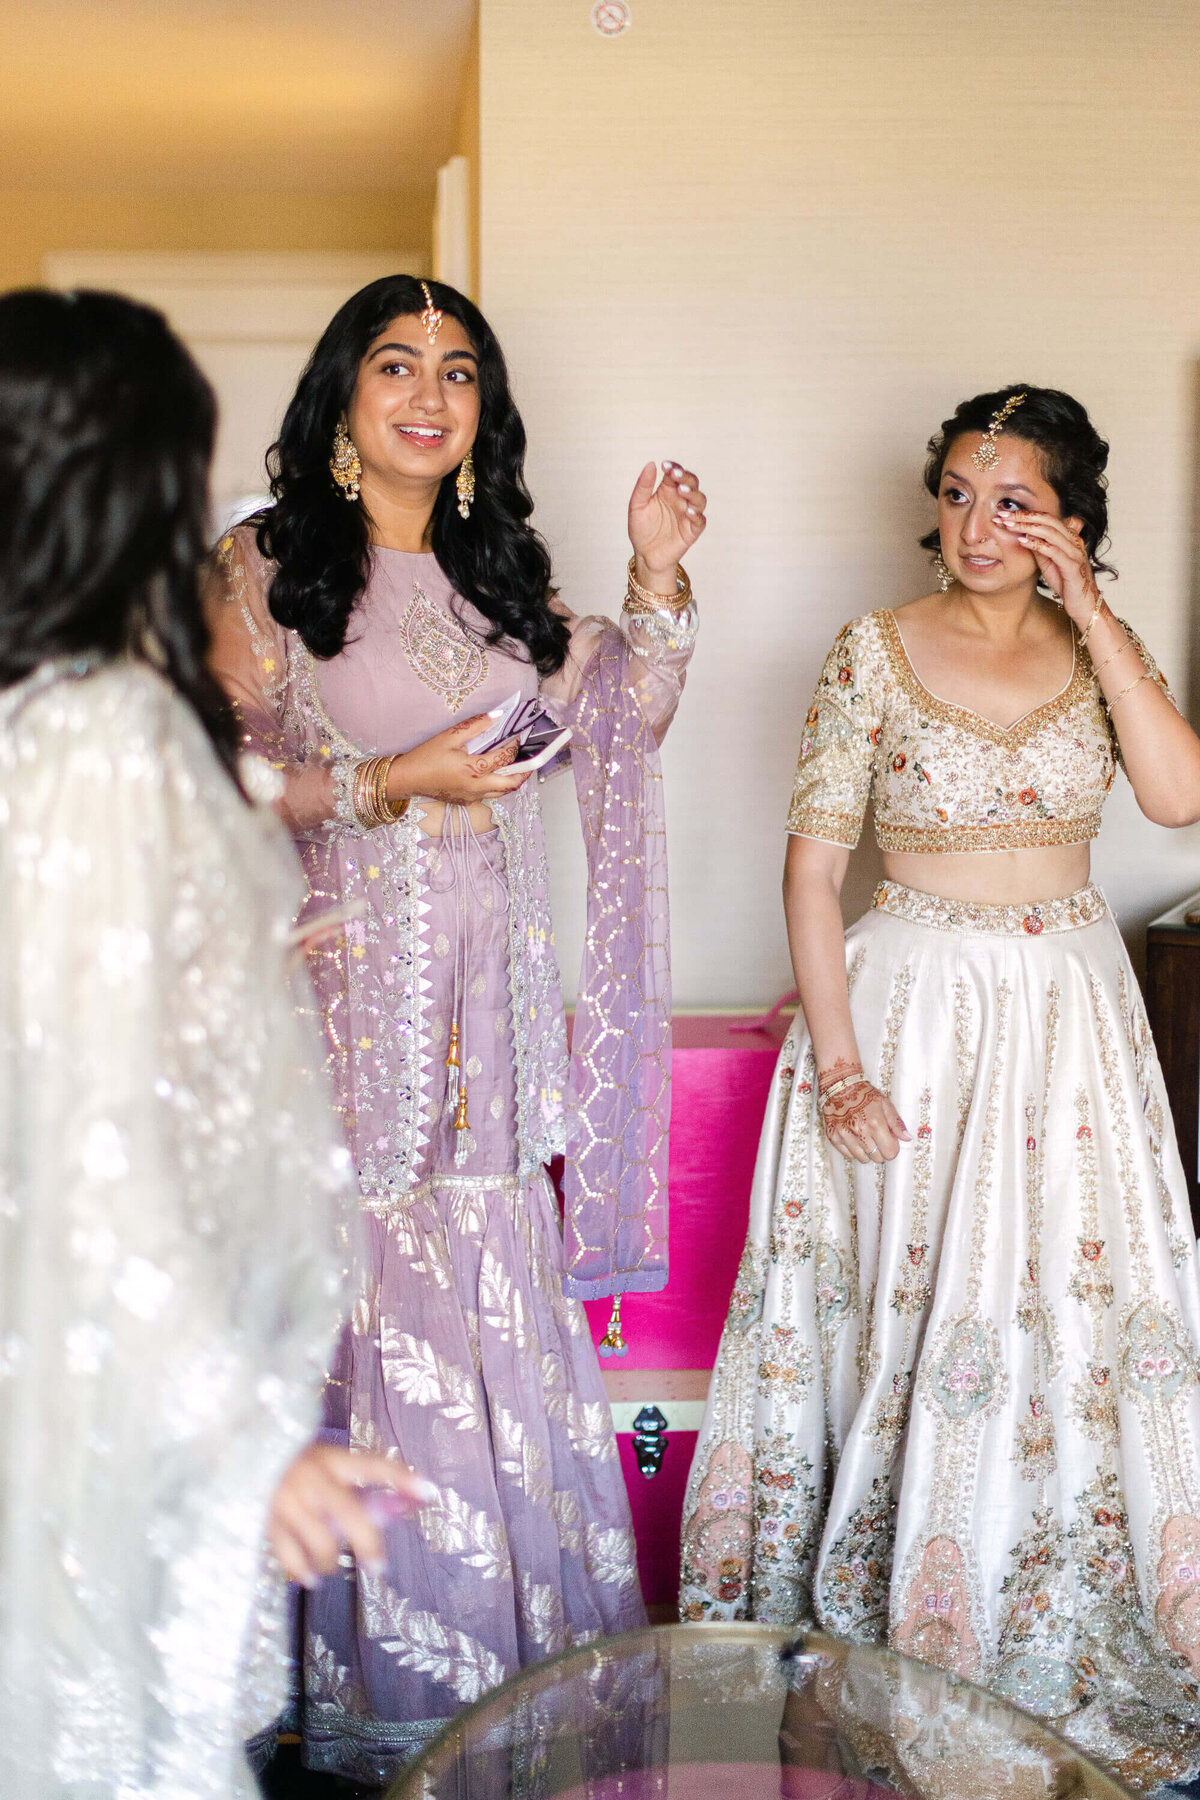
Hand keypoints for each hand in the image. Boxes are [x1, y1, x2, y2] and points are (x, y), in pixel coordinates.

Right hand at [268, 1443, 436, 1586]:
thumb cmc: (298, 1465)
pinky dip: (304, 1572)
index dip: (402, 1478)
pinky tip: (311, 1577)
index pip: (374, 1466)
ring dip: (332, 1561)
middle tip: (379, 1567)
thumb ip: (365, 1485)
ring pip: (322, 1542)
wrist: (244, 1457)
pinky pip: (290, 1556)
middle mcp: (312, 1478)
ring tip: (332, 1564)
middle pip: (350, 1514)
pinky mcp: (267, 1521)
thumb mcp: (331, 1465)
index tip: (430, 1492)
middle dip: (368, 1543)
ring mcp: (288, 1500)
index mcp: (332, 1459)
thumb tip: (410, 1503)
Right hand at [388, 714, 532, 804]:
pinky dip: (498, 785)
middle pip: (512, 784)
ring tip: (517, 767)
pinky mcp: (467, 801)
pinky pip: (490, 795)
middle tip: (530, 759)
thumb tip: (498, 715)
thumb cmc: (426, 757)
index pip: (505, 758)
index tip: (520, 736)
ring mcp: (472, 797)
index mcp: (473, 769)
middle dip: (525, 772)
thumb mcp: (449, 736)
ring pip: (503, 793)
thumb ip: (476, 725)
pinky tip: (496, 773)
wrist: (407, 779)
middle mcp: (476, 787)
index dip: (515, 746)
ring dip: (513, 780)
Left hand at [628, 459, 706, 583]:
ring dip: (693, 493)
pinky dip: (696, 514)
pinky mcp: (693, 530)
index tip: (666, 466)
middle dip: (685, 477)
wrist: (646, 555)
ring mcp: (688, 514)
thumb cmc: (641, 529)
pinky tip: (688, 511)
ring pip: (699, 499)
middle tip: (676, 475)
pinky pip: (700, 520)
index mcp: (668, 490)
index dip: (673, 468)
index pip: (675, 474)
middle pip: (691, 482)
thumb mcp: (637, 506)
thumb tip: (651, 464)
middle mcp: (680, 499)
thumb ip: (643, 486)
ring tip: (682, 491)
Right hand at [820, 1079, 908, 1164]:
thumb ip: (897, 1123)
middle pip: (877, 1158)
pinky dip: (853, 1150)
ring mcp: (845, 1135)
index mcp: (875, 1123)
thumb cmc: (863, 1094)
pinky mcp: (833, 1137)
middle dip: (881, 1150)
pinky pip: (848, 1155)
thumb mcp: (885, 1104)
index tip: (890, 1142)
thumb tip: (907, 1138)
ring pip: (863, 1159)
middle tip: (877, 1138)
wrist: (839, 1086)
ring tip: (865, 1137)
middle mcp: (859, 1131)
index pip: (890, 1152)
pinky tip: (854, 1137)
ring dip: (867, 1151)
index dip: (892, 1148)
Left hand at [993, 509, 1100, 627]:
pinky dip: (1037, 544)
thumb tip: (1022, 535)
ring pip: (1050, 532)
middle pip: (1048, 520)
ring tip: (1008, 525)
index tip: (1004, 513)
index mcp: (1069, 537)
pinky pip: (1054, 551)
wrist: (1083, 604)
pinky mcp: (1073, 566)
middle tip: (1002, 514)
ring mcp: (1075, 552)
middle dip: (1023, 516)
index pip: (1046, 518)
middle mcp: (1074, 541)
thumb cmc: (1066, 583)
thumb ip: (1039, 548)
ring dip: (1026, 527)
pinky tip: (1022, 541)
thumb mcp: (1048, 563)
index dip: (1025, 514)